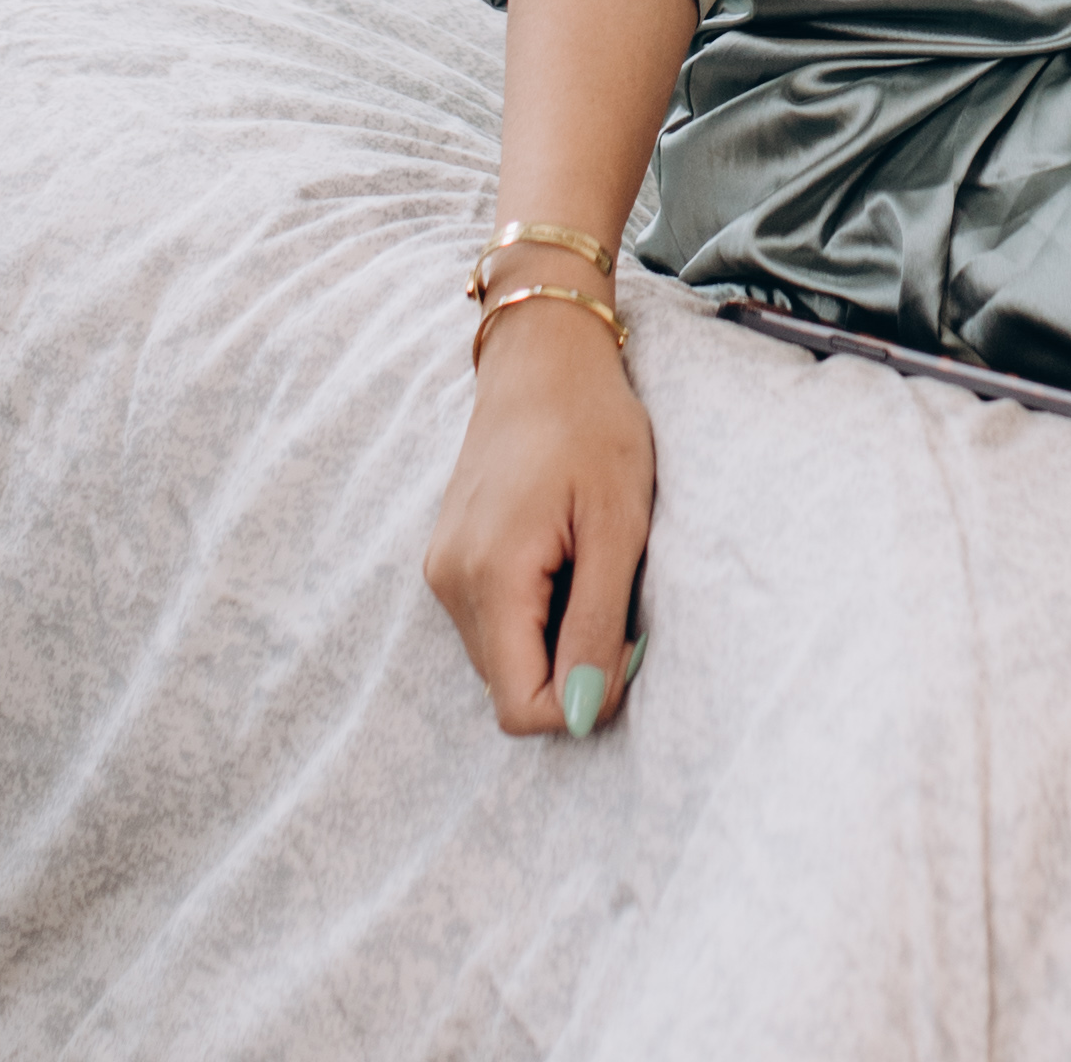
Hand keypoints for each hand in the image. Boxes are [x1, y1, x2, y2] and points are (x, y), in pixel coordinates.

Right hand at [424, 294, 653, 736]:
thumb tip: (585, 714)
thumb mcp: (618, 523)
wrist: (543, 355)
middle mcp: (450, 584)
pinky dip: (535, 609)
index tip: (627, 638)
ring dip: (554, 634)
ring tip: (588, 559)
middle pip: (511, 685)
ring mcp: (442, 569)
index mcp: (488, 579)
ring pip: (503, 656)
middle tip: (618, 591)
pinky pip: (493, 621)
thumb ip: (597, 622)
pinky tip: (564, 550)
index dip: (584, 699)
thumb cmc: (592, 426)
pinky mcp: (449, 556)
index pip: (522, 709)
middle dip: (572, 664)